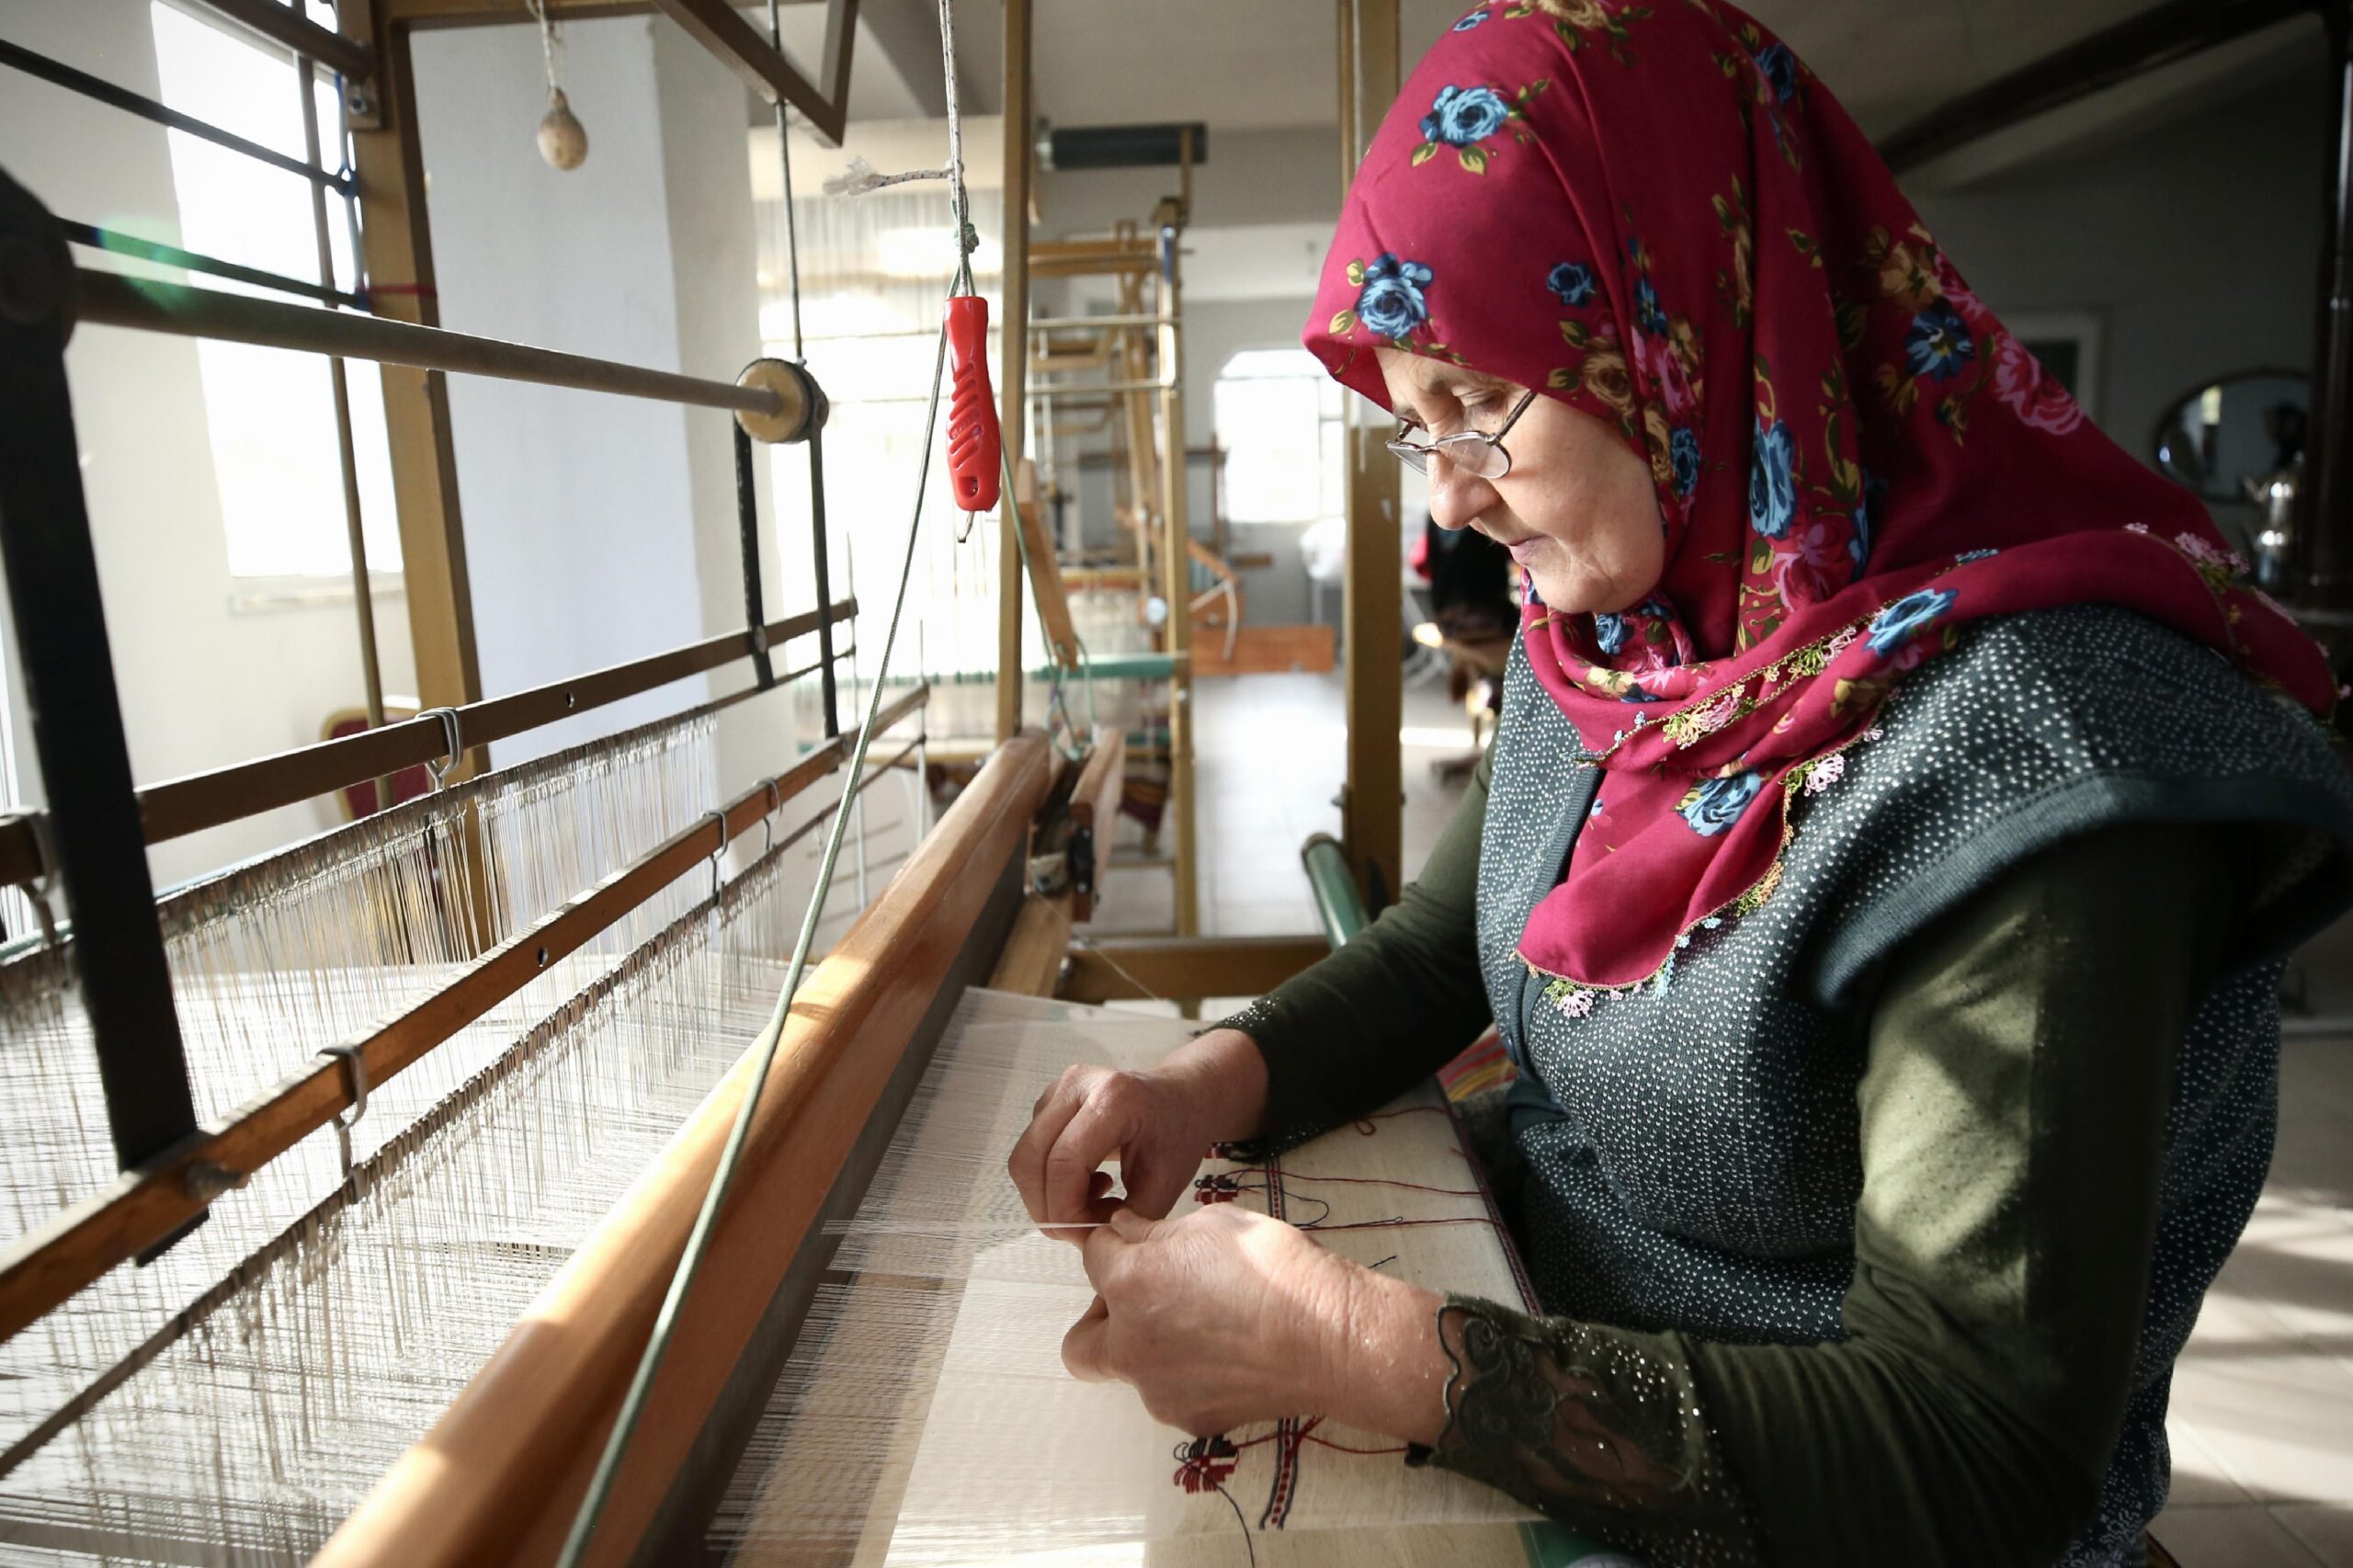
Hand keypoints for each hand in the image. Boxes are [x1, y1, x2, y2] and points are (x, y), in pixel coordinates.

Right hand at [1008, 1029, 1268, 1238]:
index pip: (1064, 1162)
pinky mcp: (1048, 1100)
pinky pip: (1031, 1151)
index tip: (1087, 1235)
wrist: (1180, 1098)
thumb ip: (1127, 1219)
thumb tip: (1087, 1242)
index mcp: (1113, 1098)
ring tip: (1092, 1201)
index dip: (1065, 1209)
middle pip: (1031, 1159)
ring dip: (1047, 1195)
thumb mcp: (1165, 1185)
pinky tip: (1087, 1182)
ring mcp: (1057, 1088)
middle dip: (1048, 1207)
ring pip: (1024, 1158)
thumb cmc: (1178, 1136)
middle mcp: (1077, 1084)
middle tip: (1082, 1229)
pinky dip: (1048, 1180)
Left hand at [1061, 1207, 1446, 1443]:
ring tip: (1202, 1327)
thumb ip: (1156, 1232)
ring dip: (1148, 1347)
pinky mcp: (1191, 1420)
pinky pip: (1171, 1393)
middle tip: (1144, 1298)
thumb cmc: (1277, 1269)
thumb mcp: (1214, 1223)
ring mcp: (1158, 1391)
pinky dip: (1187, 1375)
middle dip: (1101, 1319)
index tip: (1137, 1240)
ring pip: (1130, 1371)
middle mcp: (1129, 1345)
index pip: (1093, 1256)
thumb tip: (1127, 1232)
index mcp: (1129, 1285)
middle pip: (1082, 1341)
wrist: (1332, 1338)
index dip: (1116, 1242)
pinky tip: (1229, 1355)